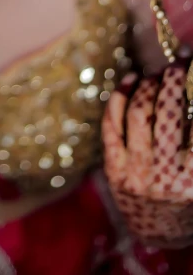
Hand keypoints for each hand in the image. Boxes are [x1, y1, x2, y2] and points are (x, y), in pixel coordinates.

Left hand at [103, 64, 192, 248]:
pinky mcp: (113, 170)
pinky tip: (131, 80)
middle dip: (173, 82)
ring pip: (138, 115)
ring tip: (158, 76)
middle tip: (178, 65)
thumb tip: (190, 92)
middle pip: (167, 114)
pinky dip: (120, 97)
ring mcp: (135, 174)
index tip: (192, 67)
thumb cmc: (190, 199)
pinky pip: (112, 124)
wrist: (160, 233)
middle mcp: (165, 178)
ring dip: (149, 87)